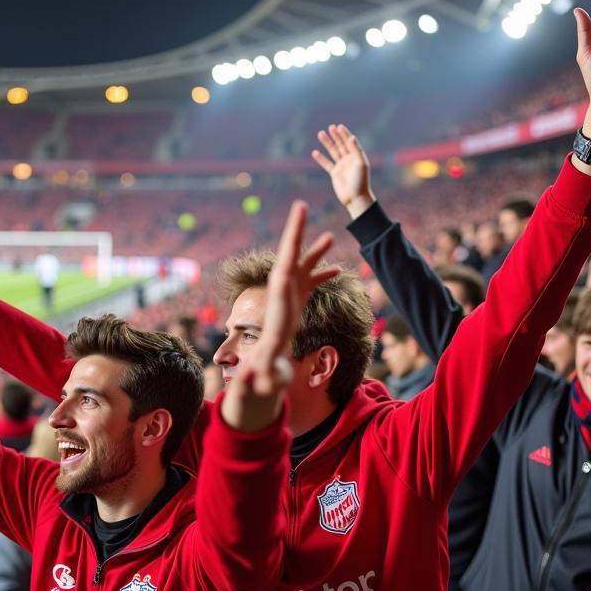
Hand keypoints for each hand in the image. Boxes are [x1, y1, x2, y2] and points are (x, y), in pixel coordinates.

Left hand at [223, 201, 339, 428]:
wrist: (259, 378)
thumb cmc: (263, 379)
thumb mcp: (263, 379)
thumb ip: (260, 379)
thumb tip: (252, 382)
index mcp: (276, 311)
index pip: (281, 282)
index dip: (289, 261)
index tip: (297, 235)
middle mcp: (280, 300)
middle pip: (288, 262)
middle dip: (295, 237)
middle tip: (301, 208)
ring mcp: (287, 302)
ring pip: (301, 270)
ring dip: (314, 253)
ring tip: (330, 237)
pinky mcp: (295, 307)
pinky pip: (309, 285)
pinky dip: (321, 275)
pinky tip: (338, 269)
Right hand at [311, 124, 375, 218]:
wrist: (355, 198)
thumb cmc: (361, 181)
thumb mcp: (361, 164)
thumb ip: (356, 150)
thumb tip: (351, 137)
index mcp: (357, 156)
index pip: (350, 142)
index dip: (345, 134)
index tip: (339, 126)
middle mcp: (349, 159)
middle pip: (341, 144)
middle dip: (335, 136)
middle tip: (330, 127)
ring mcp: (341, 166)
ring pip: (333, 152)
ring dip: (327, 143)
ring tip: (320, 133)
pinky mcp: (335, 174)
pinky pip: (327, 164)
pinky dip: (321, 158)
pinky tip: (315, 152)